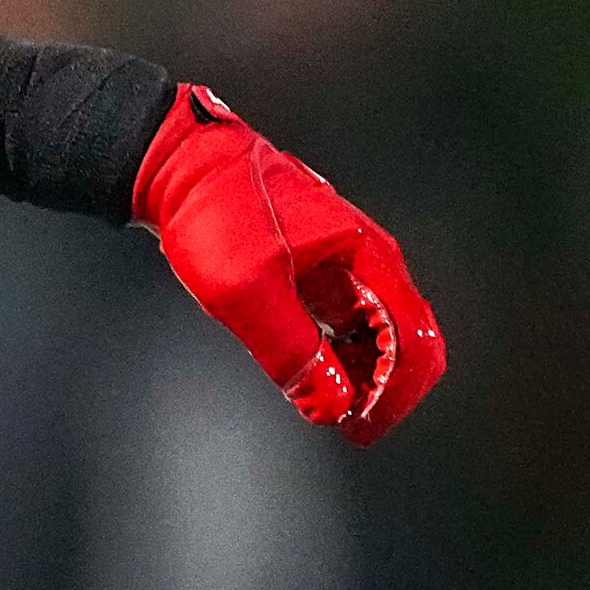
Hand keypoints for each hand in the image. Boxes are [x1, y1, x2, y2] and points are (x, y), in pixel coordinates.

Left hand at [132, 85, 445, 444]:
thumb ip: (292, 350)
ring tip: (322, 402)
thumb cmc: (212, 209)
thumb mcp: (246, 290)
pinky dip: (336, 352)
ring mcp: (342, 261)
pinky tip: (308, 370)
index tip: (359, 427)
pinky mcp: (316, 266)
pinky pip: (344, 320)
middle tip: (343, 423)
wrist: (175, 162)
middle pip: (404, 341)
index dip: (395, 396)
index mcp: (367, 256)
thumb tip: (332, 405)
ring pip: (375, 333)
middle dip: (383, 390)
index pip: (415, 342)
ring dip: (359, 374)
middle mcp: (366, 258)